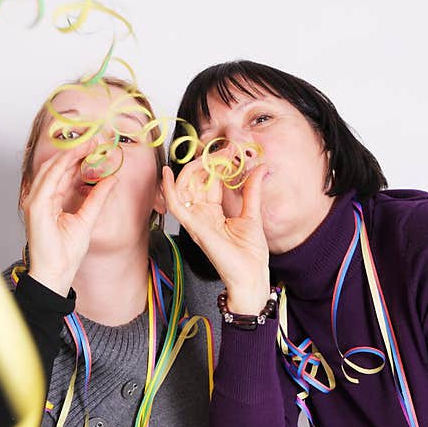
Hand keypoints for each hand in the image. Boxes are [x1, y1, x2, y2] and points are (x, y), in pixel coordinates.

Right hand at [22, 141, 118, 295]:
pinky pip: (49, 179)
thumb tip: (111, 179)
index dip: (79, 159)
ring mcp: (34, 201)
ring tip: (88, 143)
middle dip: (75, 151)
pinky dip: (63, 165)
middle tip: (95, 140)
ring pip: (51, 168)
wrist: (56, 273)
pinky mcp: (36, 206)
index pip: (63, 174)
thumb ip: (97, 198)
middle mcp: (39, 198)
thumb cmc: (65, 254)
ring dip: (69, 153)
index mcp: (49, 201)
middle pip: (56, 167)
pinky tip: (77, 156)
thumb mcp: (87, 219)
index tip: (96, 148)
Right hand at [162, 161, 269, 313]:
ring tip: (210, 156)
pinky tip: (168, 173)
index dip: (217, 164)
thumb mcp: (253, 215)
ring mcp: (196, 221)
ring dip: (194, 168)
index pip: (209, 182)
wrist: (251, 277)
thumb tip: (259, 168)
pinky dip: (168, 189)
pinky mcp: (194, 227)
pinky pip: (176, 206)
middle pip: (195, 181)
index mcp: (213, 213)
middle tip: (226, 149)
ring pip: (183, 188)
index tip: (231, 149)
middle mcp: (201, 215)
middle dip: (207, 161)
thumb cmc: (250, 255)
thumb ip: (251, 191)